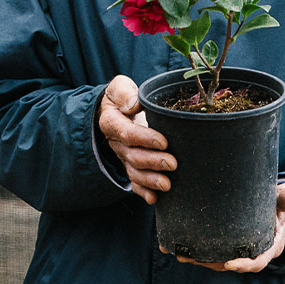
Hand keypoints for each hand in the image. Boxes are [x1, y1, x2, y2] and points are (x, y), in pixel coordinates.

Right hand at [97, 75, 173, 203]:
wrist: (113, 110)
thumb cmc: (120, 97)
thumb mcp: (118, 87)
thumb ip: (124, 93)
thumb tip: (134, 106)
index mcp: (112, 122)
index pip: (127, 133)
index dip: (145, 138)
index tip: (164, 141)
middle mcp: (116, 143)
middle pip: (132, 156)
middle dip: (153, 162)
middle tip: (172, 163)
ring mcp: (123, 157)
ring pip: (134, 172)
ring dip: (150, 180)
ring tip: (167, 185)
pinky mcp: (130, 166)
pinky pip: (134, 183)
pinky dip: (143, 192)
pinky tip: (154, 198)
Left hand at [166, 181, 284, 272]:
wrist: (273, 208)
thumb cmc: (280, 205)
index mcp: (266, 246)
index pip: (255, 261)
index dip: (243, 264)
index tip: (230, 264)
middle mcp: (248, 251)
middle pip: (228, 263)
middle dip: (210, 262)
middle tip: (192, 256)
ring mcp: (233, 248)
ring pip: (213, 258)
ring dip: (195, 257)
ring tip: (177, 251)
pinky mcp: (220, 241)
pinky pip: (205, 248)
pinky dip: (189, 247)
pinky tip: (168, 242)